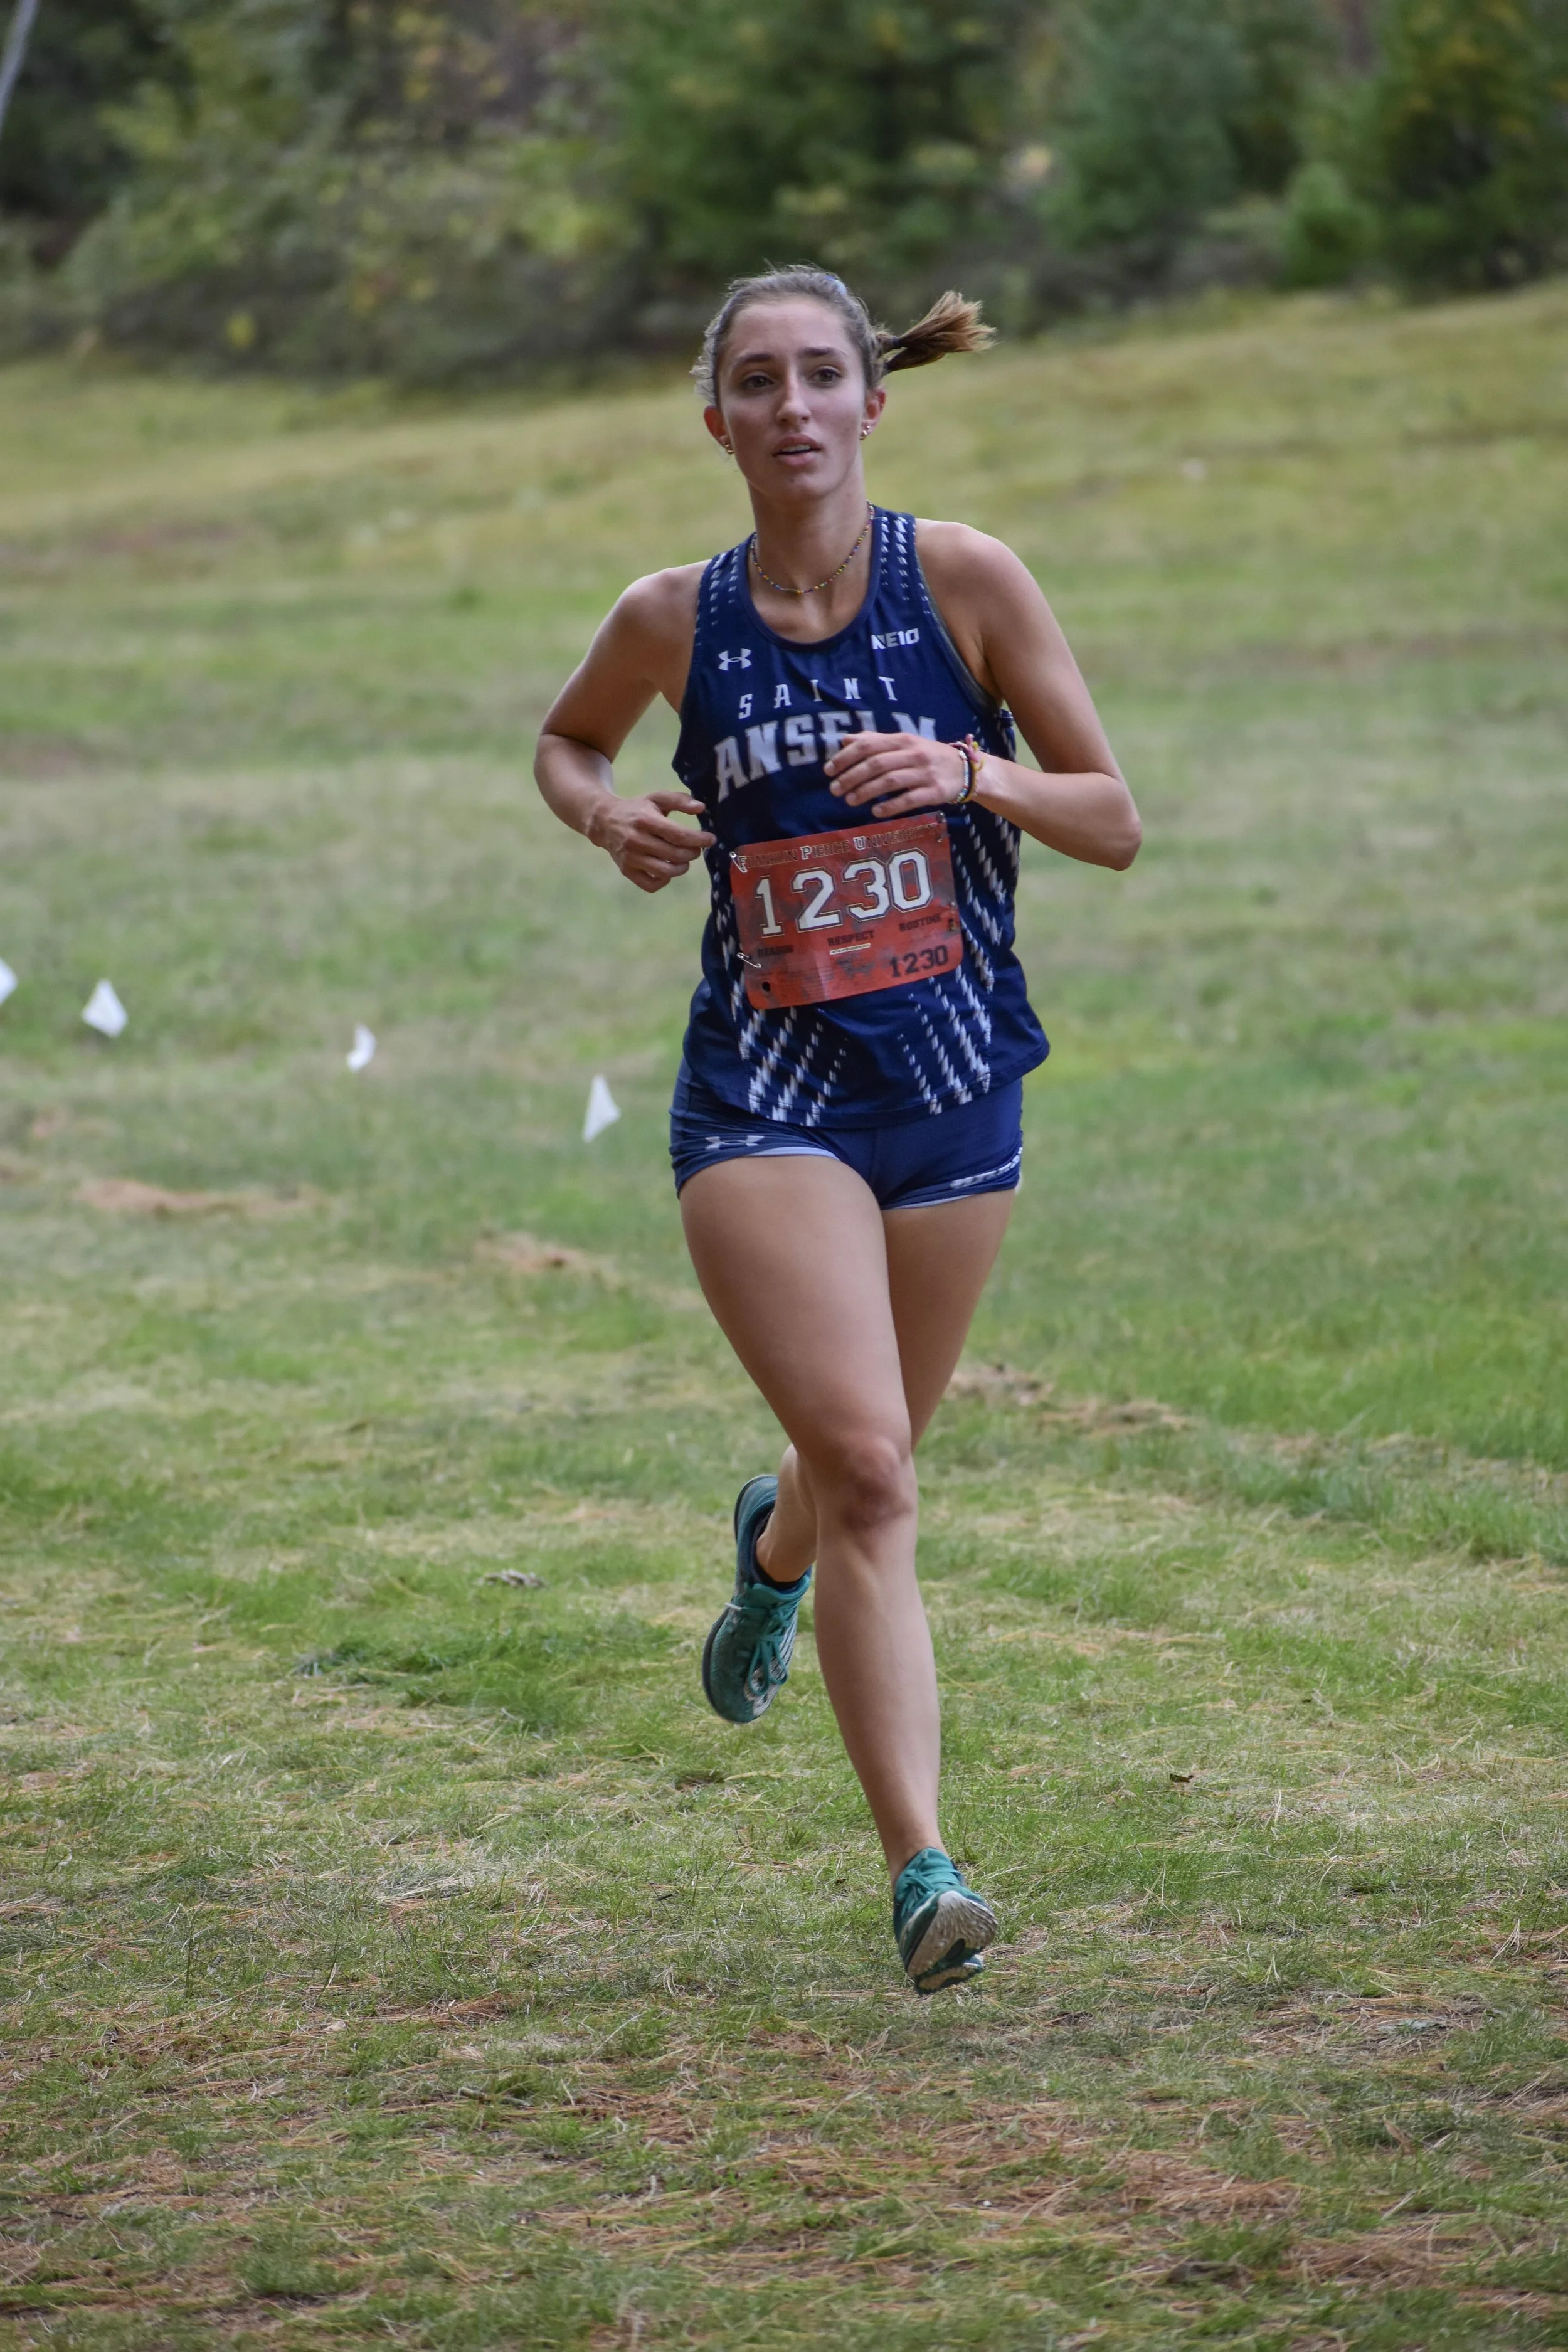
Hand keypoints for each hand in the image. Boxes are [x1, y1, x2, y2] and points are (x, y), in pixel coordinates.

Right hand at [590, 790, 714, 892]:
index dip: (699, 839)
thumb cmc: (637, 810)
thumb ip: (679, 800)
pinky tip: (667, 868)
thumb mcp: (656, 798)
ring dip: (682, 867)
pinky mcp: (627, 871)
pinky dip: (665, 879)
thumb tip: (701, 808)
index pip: (679, 835)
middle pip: (676, 855)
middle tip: (696, 848)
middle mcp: (636, 840)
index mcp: (645, 820)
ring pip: (666, 871)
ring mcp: (630, 858)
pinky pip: (652, 884)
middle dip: (693, 853)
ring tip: (684, 859)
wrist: (605, 822)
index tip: (711, 839)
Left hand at [824, 730, 972, 818]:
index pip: (868, 746)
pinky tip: (875, 812)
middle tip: (834, 789)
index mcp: (902, 740)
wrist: (964, 769)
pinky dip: (890, 806)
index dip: (845, 758)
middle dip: (851, 777)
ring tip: (849, 801)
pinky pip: (909, 799)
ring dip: (866, 791)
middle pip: (876, 764)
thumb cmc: (927, 756)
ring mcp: (925, 773)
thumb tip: (845, 740)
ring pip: (890, 781)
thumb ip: (875, 741)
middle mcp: (913, 754)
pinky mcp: (934, 792)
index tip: (828, 770)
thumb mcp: (903, 743)